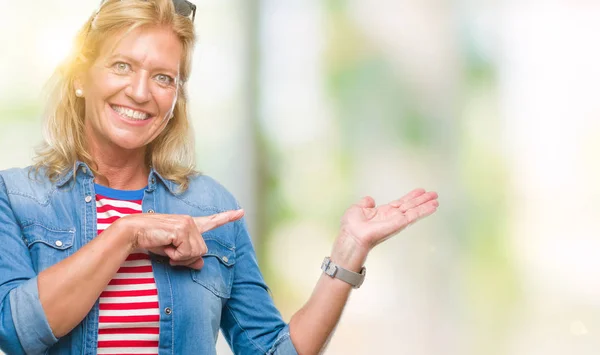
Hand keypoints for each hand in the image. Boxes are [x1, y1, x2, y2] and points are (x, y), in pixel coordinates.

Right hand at [115, 209, 244, 269]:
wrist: (134, 232)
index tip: (241, 212)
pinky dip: (175, 255)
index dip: (227, 217)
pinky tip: (166, 245)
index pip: (212, 221)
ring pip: (196, 253)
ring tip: (167, 247)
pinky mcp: (182, 229)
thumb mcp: (173, 252)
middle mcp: (191, 221)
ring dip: (180, 257)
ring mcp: (187, 224)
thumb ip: (188, 257)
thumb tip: (201, 264)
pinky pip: (186, 253)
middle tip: (171, 252)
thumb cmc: (152, 240)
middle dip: (187, 257)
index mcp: (190, 224)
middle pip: (202, 250)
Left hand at [337, 189, 438, 257]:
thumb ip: (365, 203)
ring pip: (414, 210)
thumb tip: (370, 199)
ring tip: (436, 199)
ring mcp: (397, 221)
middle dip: (422, 200)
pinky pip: (414, 215)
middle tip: (434, 194)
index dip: (410, 197)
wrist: (352, 236)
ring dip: (426, 205)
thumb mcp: (357, 209)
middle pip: (410, 206)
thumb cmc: (351, 226)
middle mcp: (392, 217)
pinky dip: (424, 210)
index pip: (400, 203)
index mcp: (383, 212)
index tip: (420, 191)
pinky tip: (433, 206)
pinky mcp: (399, 224)